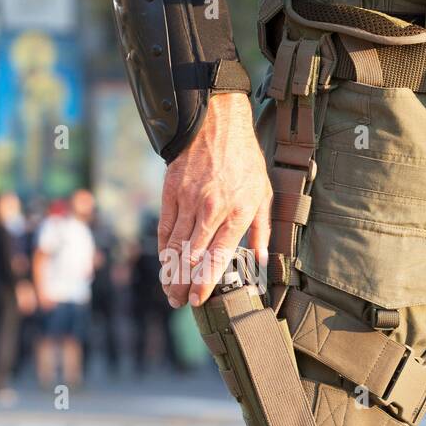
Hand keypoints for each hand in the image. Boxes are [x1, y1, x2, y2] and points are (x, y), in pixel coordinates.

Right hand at [157, 93, 270, 307]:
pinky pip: (165, 227)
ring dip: (169, 272)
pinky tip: (163, 263)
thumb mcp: (263, 192)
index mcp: (236, 212)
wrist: (216, 122)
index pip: (217, 257)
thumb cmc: (244, 159)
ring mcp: (188, 200)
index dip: (205, 283)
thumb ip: (261, 230)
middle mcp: (211, 209)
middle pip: (192, 257)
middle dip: (184, 284)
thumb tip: (262, 260)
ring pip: (174, 245)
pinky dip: (162, 248)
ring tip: (169, 291)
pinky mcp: (171, 192)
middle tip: (180, 302)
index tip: (199, 300)